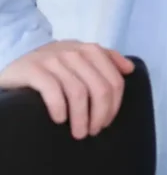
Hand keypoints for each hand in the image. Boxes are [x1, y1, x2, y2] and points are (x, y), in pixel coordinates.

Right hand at [0, 41, 134, 139]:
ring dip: (81, 118)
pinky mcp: (34, 70)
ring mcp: (54, 60)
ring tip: (79, 132)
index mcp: (90, 51)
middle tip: (93, 131)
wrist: (18, 59)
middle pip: (100, 88)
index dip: (114, 105)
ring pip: (78, 92)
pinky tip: (60, 120)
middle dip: (100, 114)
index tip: (106, 122)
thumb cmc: (55, 63)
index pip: (114, 80)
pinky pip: (53, 91)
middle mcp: (74, 53)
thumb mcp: (81, 55)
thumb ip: (107, 59)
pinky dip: (60, 108)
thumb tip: (129, 69)